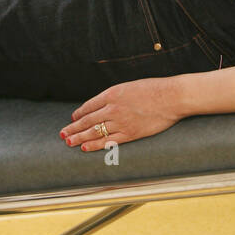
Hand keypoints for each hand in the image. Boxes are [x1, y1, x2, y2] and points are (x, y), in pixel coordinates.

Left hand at [60, 76, 184, 150]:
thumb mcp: (130, 87)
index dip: (79, 113)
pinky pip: (108, 141)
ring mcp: (121, 122)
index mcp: (112, 94)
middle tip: (62, 134)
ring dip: (79, 138)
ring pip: (94, 132)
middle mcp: (113, 108)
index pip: (89, 105)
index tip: (72, 118)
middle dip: (73, 128)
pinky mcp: (130, 133)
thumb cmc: (154, 89)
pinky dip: (95, 145)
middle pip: (87, 120)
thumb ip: (116, 96)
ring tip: (68, 142)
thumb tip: (105, 104)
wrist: (171, 97)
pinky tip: (85, 148)